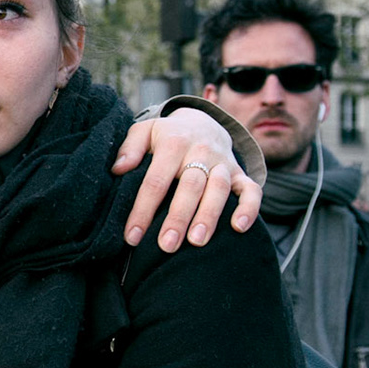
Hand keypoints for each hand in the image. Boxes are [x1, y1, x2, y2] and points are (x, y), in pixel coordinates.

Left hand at [113, 109, 261, 251]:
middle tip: (167, 245)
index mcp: (173, 143)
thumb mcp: (144, 131)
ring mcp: (222, 163)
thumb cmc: (166, 135)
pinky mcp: (240, 173)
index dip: (143, 210)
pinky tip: (239, 228)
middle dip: (178, 217)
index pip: (155, 180)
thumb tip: (117, 169)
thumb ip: (130, 148)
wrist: (203, 122)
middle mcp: (200, 151)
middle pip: (189, 186)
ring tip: (197, 241)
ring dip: (209, 215)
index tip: (132, 236)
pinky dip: (249, 208)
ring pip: (219, 188)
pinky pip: (250, 190)